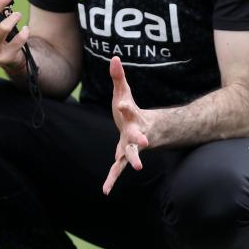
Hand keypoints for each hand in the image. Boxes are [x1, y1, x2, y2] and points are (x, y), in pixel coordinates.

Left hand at [103, 56, 149, 194]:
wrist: (143, 129)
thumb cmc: (130, 110)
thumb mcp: (124, 93)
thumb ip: (118, 77)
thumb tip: (114, 57)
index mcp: (132, 117)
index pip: (129, 110)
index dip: (125, 107)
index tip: (122, 104)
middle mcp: (134, 133)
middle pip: (137, 137)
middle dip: (140, 141)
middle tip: (143, 144)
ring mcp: (130, 146)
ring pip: (131, 155)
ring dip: (132, 161)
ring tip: (137, 168)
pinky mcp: (123, 155)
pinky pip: (117, 169)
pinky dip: (112, 179)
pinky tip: (105, 191)